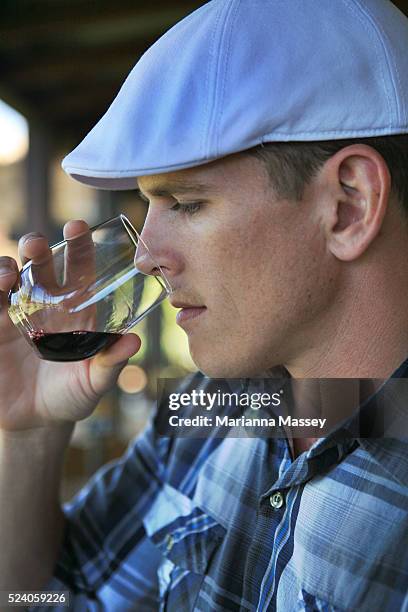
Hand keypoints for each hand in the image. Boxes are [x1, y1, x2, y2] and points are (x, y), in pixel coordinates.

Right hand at [0, 220, 140, 430]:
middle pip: (39, 263)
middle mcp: (46, 304)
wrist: (37, 422)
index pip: (79, 267)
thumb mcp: (94, 382)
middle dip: (36, 247)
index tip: (78, 226)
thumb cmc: (73, 396)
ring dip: (4, 267)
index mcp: (76, 309)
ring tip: (9, 275)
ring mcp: (16, 314)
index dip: (79, 245)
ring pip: (7, 276)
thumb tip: (134, 342)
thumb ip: (111, 363)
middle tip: (36, 245)